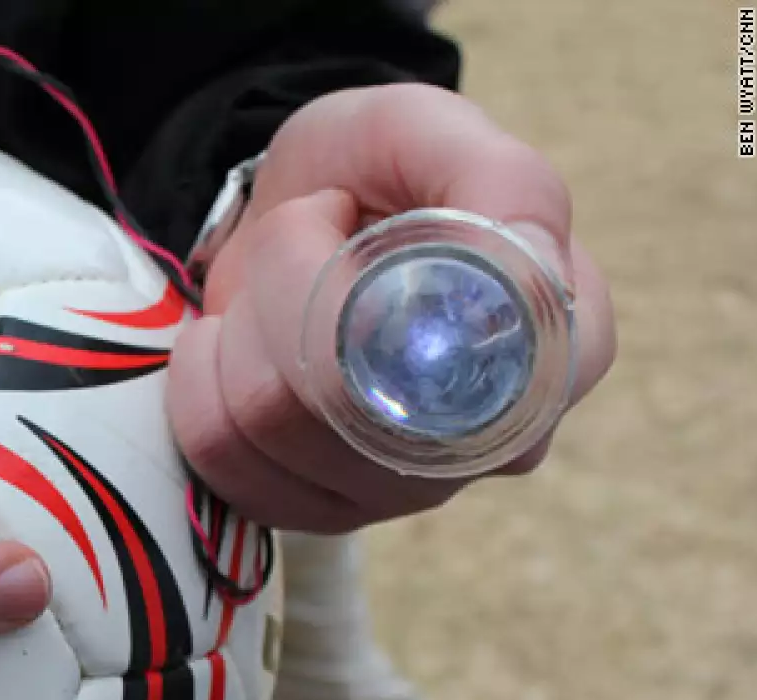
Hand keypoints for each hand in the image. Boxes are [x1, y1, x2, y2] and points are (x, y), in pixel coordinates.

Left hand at [167, 83, 615, 532]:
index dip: (376, 294)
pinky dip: (198, 382)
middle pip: (344, 399)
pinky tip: (232, 346)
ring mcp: (397, 491)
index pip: (468, 366)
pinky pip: (220, 460)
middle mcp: (486, 444)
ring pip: (269, 423)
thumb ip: (504, 180)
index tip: (342, 217)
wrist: (292, 216)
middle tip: (303, 226)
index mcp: (557, 351)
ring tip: (271, 286)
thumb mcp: (434, 132)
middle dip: (287, 284)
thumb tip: (532, 268)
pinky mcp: (312, 510)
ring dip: (240, 326)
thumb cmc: (376, 171)